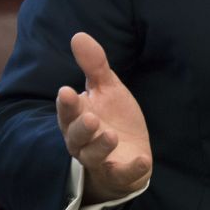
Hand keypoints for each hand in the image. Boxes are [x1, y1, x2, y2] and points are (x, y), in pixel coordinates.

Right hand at [56, 32, 152, 203]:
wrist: (128, 152)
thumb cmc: (111, 117)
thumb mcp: (106, 88)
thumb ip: (94, 65)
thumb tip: (78, 35)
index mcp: (78, 118)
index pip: (68, 111)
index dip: (67, 103)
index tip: (67, 90)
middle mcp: (83, 141)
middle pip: (75, 137)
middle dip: (81, 128)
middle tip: (90, 118)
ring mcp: (101, 160)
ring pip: (93, 156)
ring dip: (101, 147)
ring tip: (111, 135)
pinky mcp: (120, 173)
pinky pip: (123, 174)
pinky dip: (131, 169)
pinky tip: (142, 161)